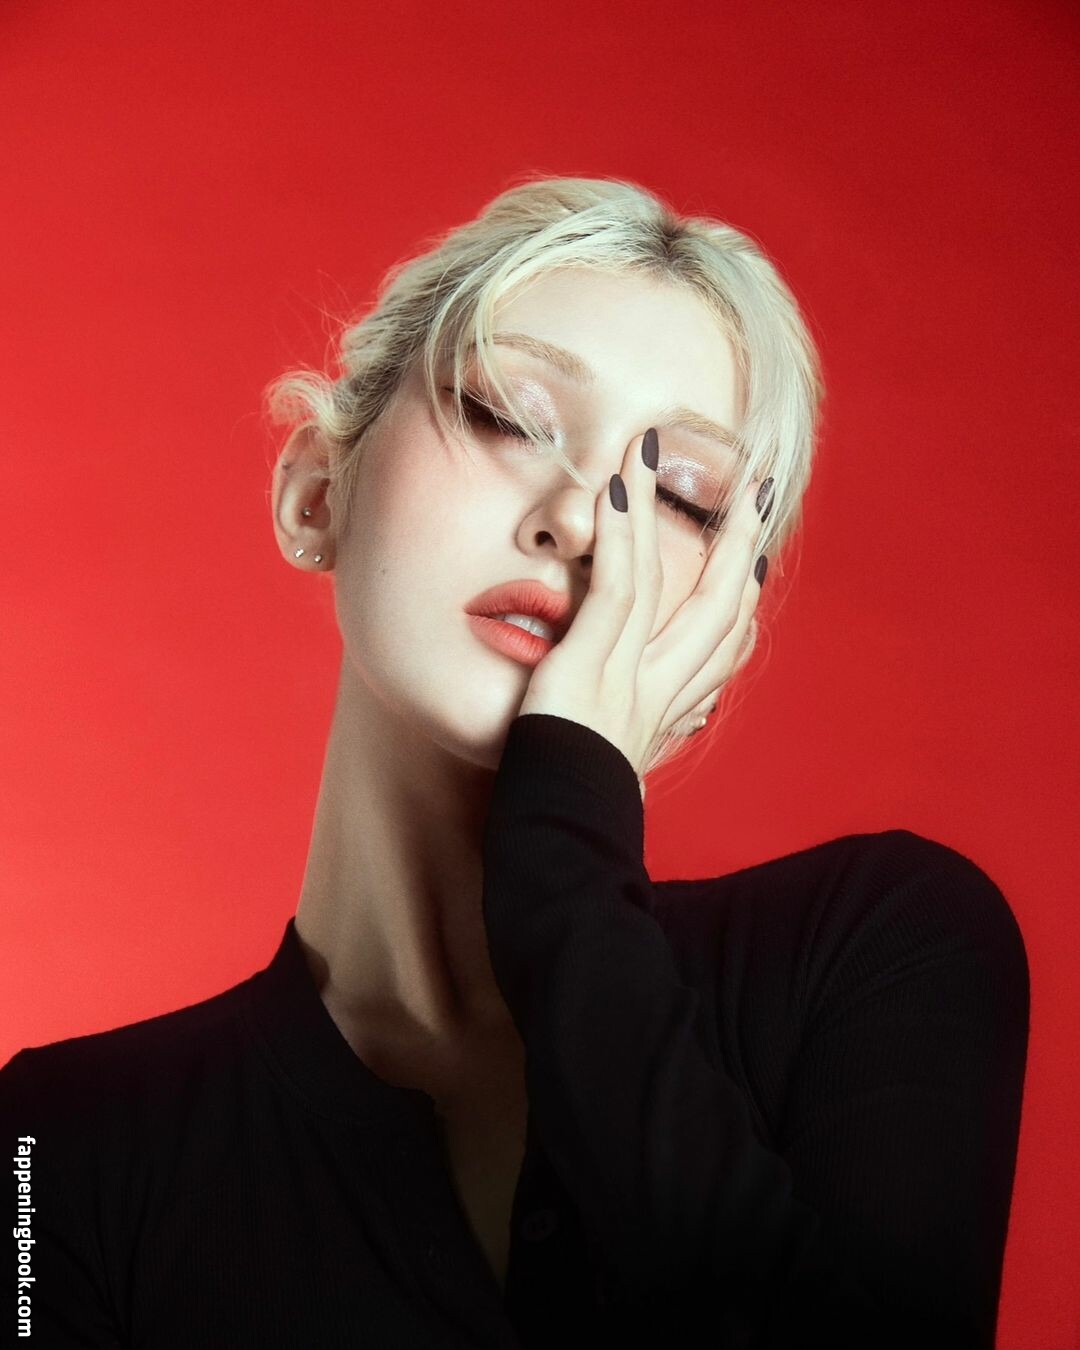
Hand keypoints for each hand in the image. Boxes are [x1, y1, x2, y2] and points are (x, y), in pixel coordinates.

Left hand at [517, 427, 769, 781]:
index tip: (753, 567)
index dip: (743, 605)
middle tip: (758, 492)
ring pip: (660, 581)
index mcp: (665, 715)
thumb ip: (621, 736)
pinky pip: (614, 592)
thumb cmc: (571, 811)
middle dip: (739, 544)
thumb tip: (637, 729)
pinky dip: (620, 536)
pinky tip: (616, 486)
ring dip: (659, 509)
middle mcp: (659, 692)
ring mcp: (627, 677)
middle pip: (719, 609)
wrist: (558, 847)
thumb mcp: (610, 765)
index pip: (720, 652)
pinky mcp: (587, 667)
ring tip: (654, 447)